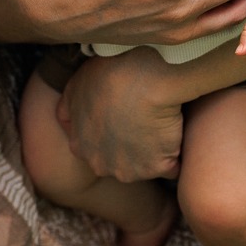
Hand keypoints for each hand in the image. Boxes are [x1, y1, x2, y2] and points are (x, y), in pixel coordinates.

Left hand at [56, 50, 183, 180]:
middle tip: (144, 119)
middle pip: (120, 162)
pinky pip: (172, 165)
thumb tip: (68, 122)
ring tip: (161, 122)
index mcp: (81, 147)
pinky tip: (176, 130)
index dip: (113, 133)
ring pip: (145, 166)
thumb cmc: (107, 75)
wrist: (141, 77)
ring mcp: (131, 170)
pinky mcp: (158, 168)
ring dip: (154, 150)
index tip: (125, 116)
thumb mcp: (75, 87)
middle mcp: (102, 165)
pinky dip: (176, 151)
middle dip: (132, 148)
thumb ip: (68, 110)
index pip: (97, 149)